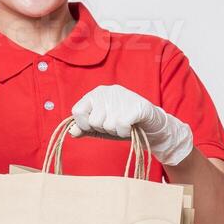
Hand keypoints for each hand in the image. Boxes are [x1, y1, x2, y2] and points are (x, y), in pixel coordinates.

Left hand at [69, 84, 193, 165]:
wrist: (152, 126)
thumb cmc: (124, 125)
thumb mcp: (101, 128)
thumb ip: (85, 128)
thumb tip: (71, 131)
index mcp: (96, 93)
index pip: (77, 110)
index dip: (84, 124)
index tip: (96, 126)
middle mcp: (107, 91)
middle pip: (93, 121)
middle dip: (104, 129)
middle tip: (116, 125)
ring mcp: (122, 97)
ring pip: (107, 125)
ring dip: (116, 132)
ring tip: (124, 125)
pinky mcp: (135, 106)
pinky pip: (120, 126)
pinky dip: (125, 132)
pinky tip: (131, 128)